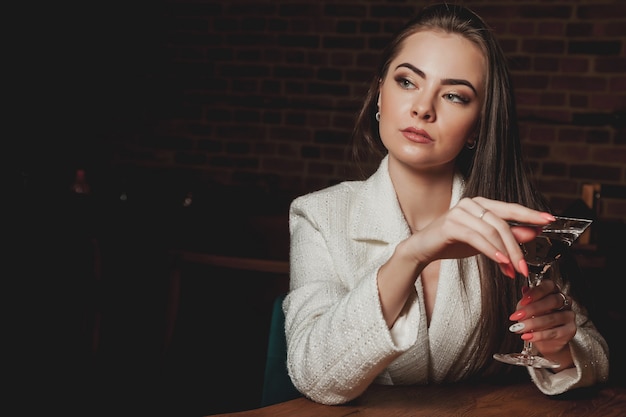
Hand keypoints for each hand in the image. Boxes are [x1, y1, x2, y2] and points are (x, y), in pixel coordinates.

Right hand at [403, 196, 554, 277]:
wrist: (422, 249)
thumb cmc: (452, 243)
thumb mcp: (484, 242)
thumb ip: (506, 236)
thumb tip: (533, 233)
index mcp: (480, 203)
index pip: (510, 208)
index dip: (530, 213)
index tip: (550, 220)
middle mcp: (471, 204)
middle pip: (503, 223)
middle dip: (517, 246)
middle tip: (526, 267)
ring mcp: (459, 212)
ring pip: (492, 231)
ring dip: (506, 253)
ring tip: (514, 271)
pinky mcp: (450, 225)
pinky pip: (477, 238)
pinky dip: (491, 251)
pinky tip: (501, 262)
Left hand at [508, 279, 575, 359]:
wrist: (545, 339)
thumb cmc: (535, 318)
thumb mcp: (526, 307)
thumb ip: (526, 300)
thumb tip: (525, 290)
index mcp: (553, 291)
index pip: (548, 286)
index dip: (535, 293)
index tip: (523, 301)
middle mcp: (564, 301)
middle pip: (553, 301)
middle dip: (533, 308)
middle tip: (518, 316)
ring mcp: (569, 315)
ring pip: (553, 318)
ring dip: (533, 323)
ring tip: (520, 328)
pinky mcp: (570, 330)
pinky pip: (555, 332)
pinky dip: (540, 335)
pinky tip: (529, 336)